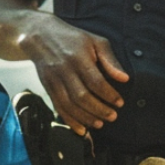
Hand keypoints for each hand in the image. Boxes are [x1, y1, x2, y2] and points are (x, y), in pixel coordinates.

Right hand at [21, 15, 128, 134]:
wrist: (39, 35)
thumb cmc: (72, 38)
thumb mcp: (95, 41)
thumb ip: (110, 60)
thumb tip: (124, 78)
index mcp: (78, 57)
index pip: (95, 81)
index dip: (109, 95)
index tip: (120, 103)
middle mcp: (64, 70)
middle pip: (82, 96)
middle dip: (99, 110)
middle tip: (113, 116)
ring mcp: (54, 80)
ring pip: (69, 105)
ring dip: (85, 118)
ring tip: (100, 124)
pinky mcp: (47, 87)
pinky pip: (58, 107)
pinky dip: (69, 120)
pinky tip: (81, 129)